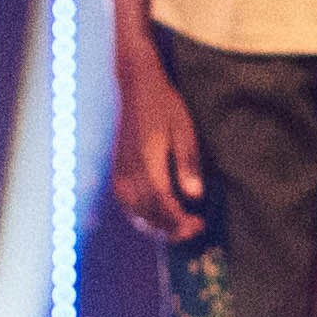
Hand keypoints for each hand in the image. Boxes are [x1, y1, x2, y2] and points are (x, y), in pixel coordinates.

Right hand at [110, 65, 211, 246]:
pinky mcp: (117, 169)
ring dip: (155, 225)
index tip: (198, 224)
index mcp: (148, 159)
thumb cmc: (165, 106)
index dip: (180, 219)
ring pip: (134, 210)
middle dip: (171, 227)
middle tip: (194, 229)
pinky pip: (125, 202)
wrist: (137, 87)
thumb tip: (195, 195)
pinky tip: (155, 218)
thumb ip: (188, 163)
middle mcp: (130, 168)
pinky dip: (140, 215)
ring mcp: (120, 169)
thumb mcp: (184, 130)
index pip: (162, 201)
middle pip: (147, 211)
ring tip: (177, 228)